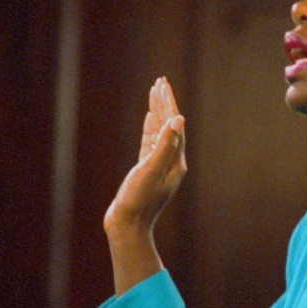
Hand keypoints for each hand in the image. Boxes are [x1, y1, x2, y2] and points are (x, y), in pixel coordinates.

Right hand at [103, 78, 185, 293]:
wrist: (127, 226)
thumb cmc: (138, 200)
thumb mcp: (151, 170)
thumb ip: (164, 144)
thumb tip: (179, 119)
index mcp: (176, 160)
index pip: (174, 124)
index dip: (168, 103)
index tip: (163, 84)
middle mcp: (171, 161)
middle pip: (169, 125)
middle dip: (164, 102)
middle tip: (160, 81)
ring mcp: (159, 165)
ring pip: (159, 131)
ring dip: (157, 112)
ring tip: (154, 93)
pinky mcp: (147, 170)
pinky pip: (151, 142)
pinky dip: (150, 128)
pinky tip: (149, 118)